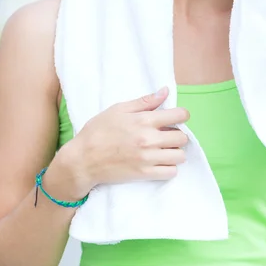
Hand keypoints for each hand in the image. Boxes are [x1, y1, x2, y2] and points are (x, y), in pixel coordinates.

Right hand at [59, 87, 189, 196]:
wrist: (82, 160)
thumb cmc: (98, 131)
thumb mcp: (118, 109)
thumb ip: (144, 101)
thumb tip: (165, 91)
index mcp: (144, 120)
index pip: (179, 116)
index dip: (182, 115)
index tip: (177, 118)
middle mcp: (149, 139)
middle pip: (182, 137)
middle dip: (178, 134)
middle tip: (167, 134)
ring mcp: (148, 158)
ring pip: (180, 156)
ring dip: (175, 151)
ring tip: (164, 149)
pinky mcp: (144, 174)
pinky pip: (171, 172)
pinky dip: (169, 167)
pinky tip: (160, 161)